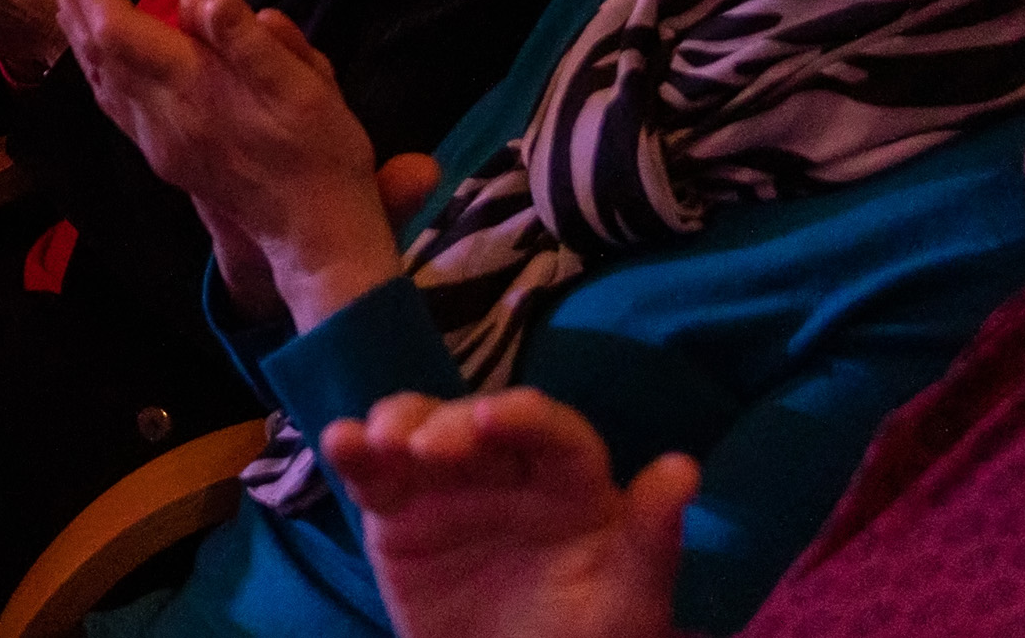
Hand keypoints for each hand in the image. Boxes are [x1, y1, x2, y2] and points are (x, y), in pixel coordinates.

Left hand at [38, 0, 430, 327]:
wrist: (315, 231)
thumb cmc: (320, 151)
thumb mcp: (306, 87)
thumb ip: (251, 42)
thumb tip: (203, 0)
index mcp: (193, 89)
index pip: (119, 30)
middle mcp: (160, 115)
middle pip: (96, 50)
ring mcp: (156, 140)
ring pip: (98, 79)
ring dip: (75, 30)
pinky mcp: (162, 155)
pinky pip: (111, 102)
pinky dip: (93, 66)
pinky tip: (93, 52)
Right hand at [329, 391, 693, 637]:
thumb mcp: (628, 606)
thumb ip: (650, 539)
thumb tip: (685, 467)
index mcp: (571, 483)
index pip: (552, 431)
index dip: (525, 417)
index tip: (495, 421)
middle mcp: (507, 469)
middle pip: (475, 420)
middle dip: (450, 423)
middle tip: (426, 451)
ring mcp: (447, 485)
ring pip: (419, 427)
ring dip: (397, 421)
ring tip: (378, 443)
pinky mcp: (397, 513)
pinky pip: (372, 472)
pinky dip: (351, 447)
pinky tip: (339, 440)